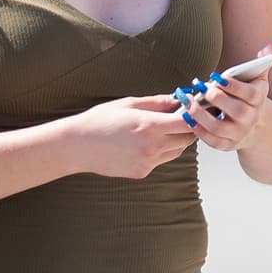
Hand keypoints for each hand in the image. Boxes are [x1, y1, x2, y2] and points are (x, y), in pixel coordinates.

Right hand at [67, 94, 197, 178]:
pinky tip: (138, 144)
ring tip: (155, 130)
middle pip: (187, 139)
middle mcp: (153, 146)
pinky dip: (157, 152)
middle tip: (177, 119)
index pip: (187, 122)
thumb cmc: (99, 120)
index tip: (192, 110)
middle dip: (186, 129)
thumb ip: (156, 102)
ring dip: (174, 141)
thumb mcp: (128, 104)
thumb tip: (176, 100)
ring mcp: (148, 161)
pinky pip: (160, 161)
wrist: (78, 145)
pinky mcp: (142, 172)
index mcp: (150, 125)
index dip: (193, 116)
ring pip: (176, 151)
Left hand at [181, 40, 271, 151]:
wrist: (259, 127)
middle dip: (216, 98)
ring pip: (219, 127)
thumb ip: (265, 60)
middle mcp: (250, 118)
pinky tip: (187, 117)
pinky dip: (198, 131)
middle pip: (235, 110)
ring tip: (187, 101)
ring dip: (200, 115)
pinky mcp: (227, 145)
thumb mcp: (260, 78)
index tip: (217, 77)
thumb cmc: (251, 97)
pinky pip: (212, 141)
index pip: (249, 93)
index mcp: (258, 99)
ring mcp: (239, 133)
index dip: (233, 86)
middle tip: (199, 87)